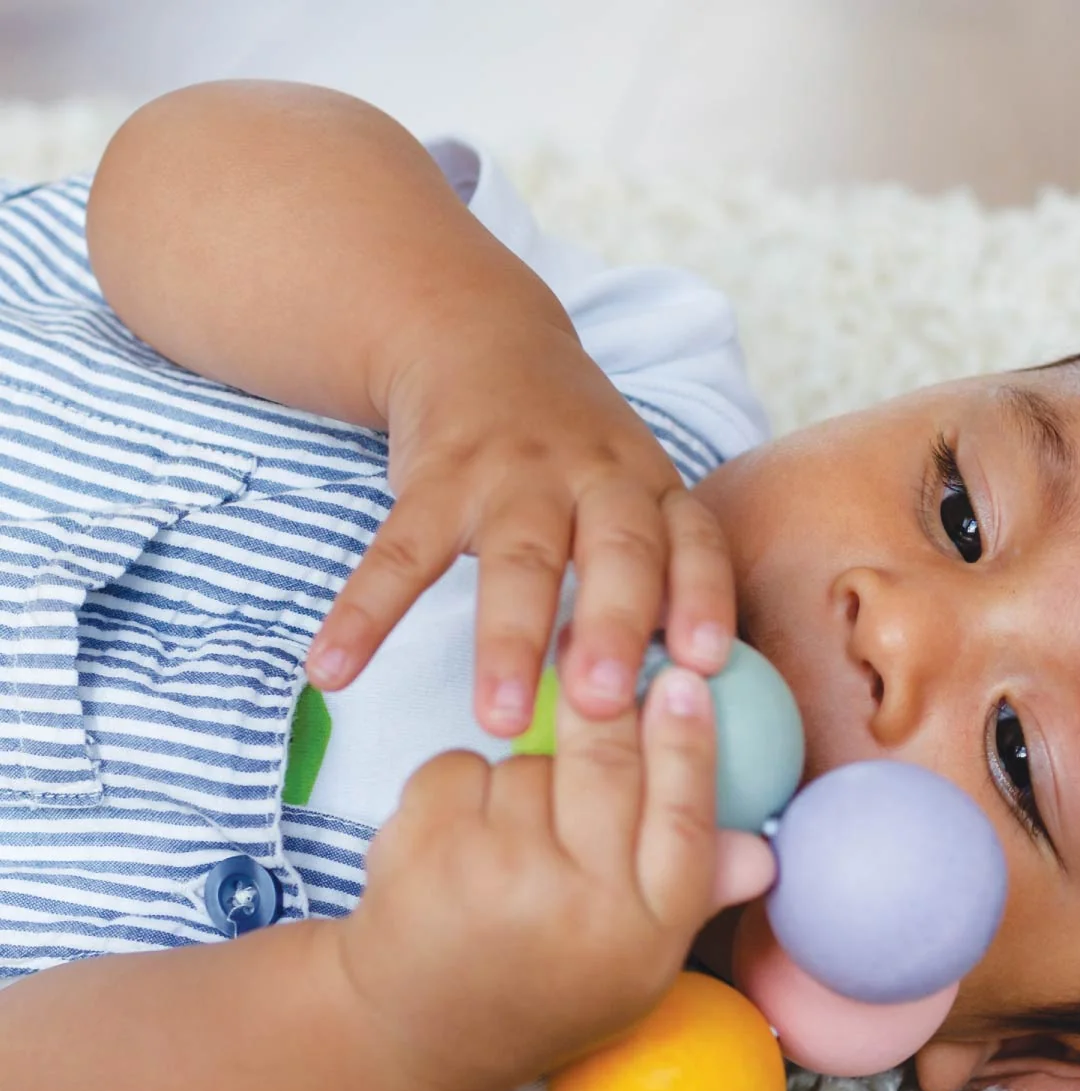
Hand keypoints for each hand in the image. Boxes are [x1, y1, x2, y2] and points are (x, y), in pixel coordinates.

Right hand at [304, 309, 735, 734]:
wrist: (480, 338)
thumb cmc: (577, 459)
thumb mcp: (632, 495)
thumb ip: (651, 582)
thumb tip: (668, 702)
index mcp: (651, 489)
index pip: (693, 541)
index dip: (704, 598)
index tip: (705, 664)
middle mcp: (594, 476)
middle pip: (615, 549)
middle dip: (613, 626)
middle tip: (604, 705)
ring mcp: (513, 474)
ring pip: (517, 559)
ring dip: (508, 640)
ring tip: (496, 719)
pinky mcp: (435, 481)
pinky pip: (399, 552)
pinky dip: (363, 613)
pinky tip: (330, 671)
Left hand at [331, 658, 775, 1090]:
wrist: (416, 1037)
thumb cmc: (540, 991)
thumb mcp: (632, 966)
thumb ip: (691, 896)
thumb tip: (763, 852)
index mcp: (644, 934)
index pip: (683, 817)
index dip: (687, 741)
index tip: (684, 680)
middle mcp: (578, 904)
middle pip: (610, 762)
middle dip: (608, 706)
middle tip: (602, 667)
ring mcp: (498, 873)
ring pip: (530, 762)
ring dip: (525, 778)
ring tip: (509, 841)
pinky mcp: (426, 848)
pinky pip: (461, 765)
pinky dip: (461, 786)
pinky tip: (457, 840)